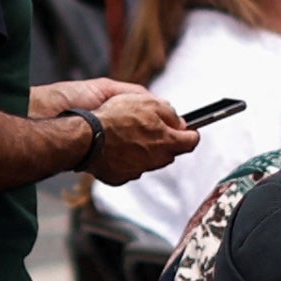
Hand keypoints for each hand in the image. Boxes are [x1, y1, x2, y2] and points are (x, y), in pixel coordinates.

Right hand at [74, 86, 200, 178]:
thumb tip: (180, 121)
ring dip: (145, 149)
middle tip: (151, 126)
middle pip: (170, 151)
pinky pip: (129, 166)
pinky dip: (126, 158)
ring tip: (128, 134)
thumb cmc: (117, 118)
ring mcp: (139, 170)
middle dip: (165, 140)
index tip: (187, 129)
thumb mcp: (149, 103)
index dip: (191, 132)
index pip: (192, 141)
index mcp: (167, 142)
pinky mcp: (121, 176)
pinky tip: (115, 146)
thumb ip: (170, 113)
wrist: (88, 138)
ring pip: (150, 159)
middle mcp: (156, 160)